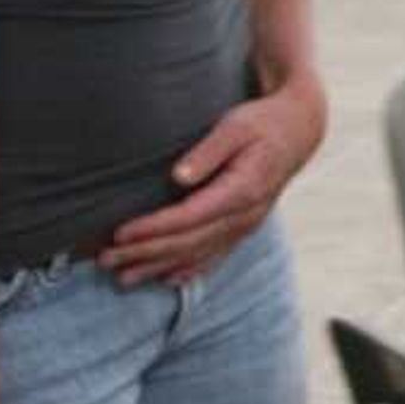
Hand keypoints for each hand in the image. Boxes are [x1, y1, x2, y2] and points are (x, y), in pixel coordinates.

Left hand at [102, 83, 323, 287]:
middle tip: (105, 259)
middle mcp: (245, 216)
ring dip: (158, 267)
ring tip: (121, 277)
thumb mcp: (236, 126)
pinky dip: (188, 270)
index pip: (189, 217)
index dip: (153, 228)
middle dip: (144, 253)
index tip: (119, 233)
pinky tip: (165, 280)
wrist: (299, 132)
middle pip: (187, 242)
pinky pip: (213, 256)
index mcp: (243, 190)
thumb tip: (178, 176)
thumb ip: (208, 151)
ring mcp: (246, 226)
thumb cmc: (263, 123)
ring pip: (197, 255)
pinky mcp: (243, 228)